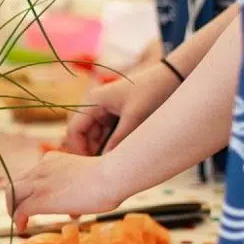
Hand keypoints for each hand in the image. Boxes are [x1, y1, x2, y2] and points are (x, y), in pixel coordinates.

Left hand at [7, 150, 114, 231]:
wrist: (111, 175)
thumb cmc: (109, 178)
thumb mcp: (87, 180)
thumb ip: (76, 191)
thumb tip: (73, 211)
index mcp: (51, 160)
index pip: (31, 175)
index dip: (32, 190)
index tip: (42, 202)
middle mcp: (41, 168)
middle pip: (17, 183)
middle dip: (17, 199)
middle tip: (24, 212)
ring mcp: (39, 183)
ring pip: (12, 194)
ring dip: (12, 208)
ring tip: (19, 221)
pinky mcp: (41, 199)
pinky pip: (20, 210)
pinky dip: (18, 220)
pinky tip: (22, 228)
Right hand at [63, 60, 180, 155]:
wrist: (170, 77)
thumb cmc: (152, 92)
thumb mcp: (134, 118)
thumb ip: (118, 140)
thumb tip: (106, 163)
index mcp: (92, 101)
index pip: (73, 131)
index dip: (78, 150)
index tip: (92, 166)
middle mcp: (92, 104)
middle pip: (81, 134)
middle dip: (90, 150)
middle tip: (104, 166)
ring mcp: (101, 108)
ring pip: (92, 135)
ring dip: (100, 147)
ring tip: (114, 160)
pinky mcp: (111, 112)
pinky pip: (103, 132)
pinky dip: (109, 142)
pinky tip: (119, 150)